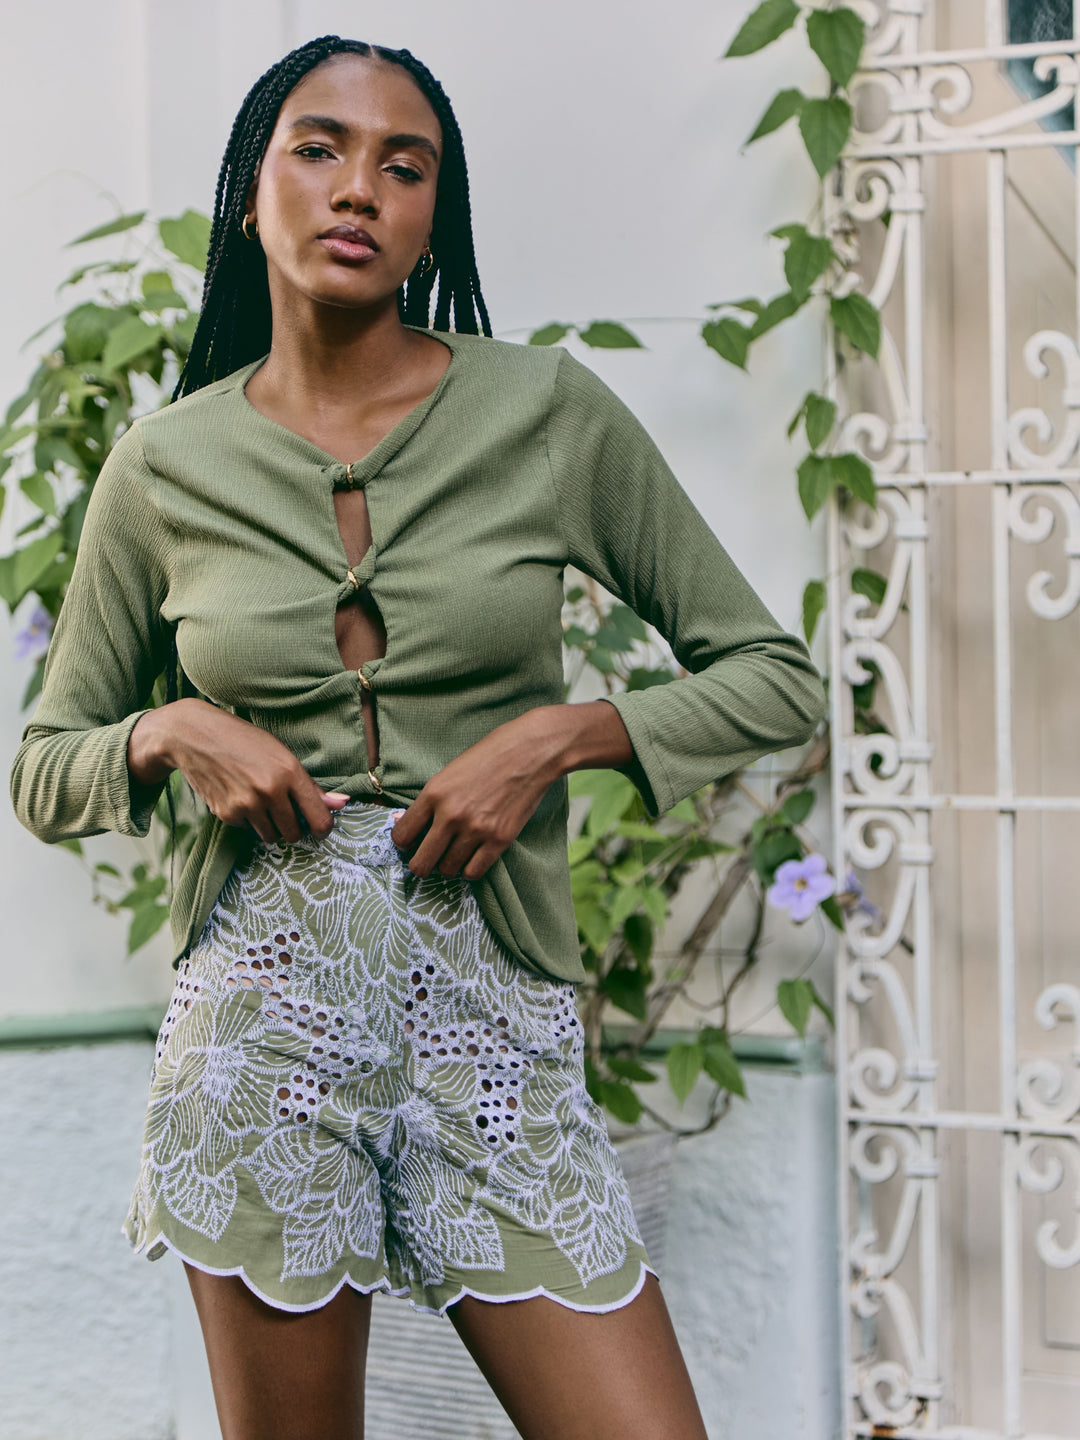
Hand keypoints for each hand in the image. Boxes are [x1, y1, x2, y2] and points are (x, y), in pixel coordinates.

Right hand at [128, 699, 348, 844]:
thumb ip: (311, 785)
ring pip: (271, 836)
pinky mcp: (226, 814)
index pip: (319, 818)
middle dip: (293, 828)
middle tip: (285, 812)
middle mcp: (270, 791)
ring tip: (260, 801)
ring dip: (270, 826)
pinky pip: (247, 829)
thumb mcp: (282, 754)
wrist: (194, 736)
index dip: (323, 829)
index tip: (320, 829)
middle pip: (294, 833)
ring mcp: (247, 804)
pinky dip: (247, 820)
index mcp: (289, 772)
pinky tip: (239, 796)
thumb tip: (342, 804)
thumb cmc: (244, 741)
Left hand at [391, 708, 569, 880]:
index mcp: (434, 794)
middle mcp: (451, 815)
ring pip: (448, 869)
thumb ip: (430, 799)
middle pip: (421, 862)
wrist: (530, 752)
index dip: (404, 843)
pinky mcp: (499, 840)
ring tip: (455, 853)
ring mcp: (476, 830)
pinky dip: (470, 869)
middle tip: (428, 860)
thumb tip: (406, 822)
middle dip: (421, 864)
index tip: (411, 843)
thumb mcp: (450, 772)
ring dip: (448, 865)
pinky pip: (474, 872)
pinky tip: (472, 858)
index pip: (402, 836)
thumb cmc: (489, 755)